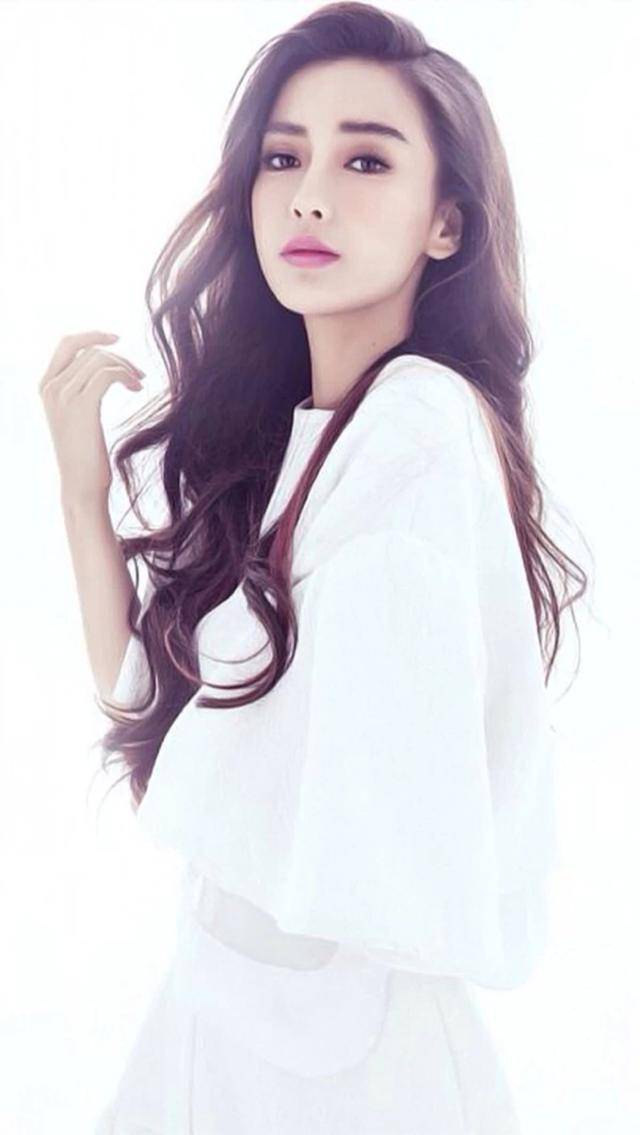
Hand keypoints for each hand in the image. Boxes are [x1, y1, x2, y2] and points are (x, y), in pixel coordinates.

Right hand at [38, 329, 144, 503]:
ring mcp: (63, 396)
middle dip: (117, 355)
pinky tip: (136, 389)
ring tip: (138, 384)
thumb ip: (80, 390)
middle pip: (88, 349)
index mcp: (46, 386)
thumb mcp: (76, 417)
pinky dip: (126, 375)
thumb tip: (103, 369)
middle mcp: (50, 387)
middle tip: (138, 373)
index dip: (92, 335)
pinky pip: (107, 374)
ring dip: (125, 367)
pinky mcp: (81, 407)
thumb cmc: (85, 455)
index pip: (67, 344)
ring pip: (100, 359)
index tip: (117, 339)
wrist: (81, 485)